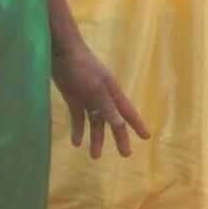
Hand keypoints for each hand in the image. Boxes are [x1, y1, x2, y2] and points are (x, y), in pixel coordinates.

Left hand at [52, 37, 148, 159]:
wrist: (61, 52)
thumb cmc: (81, 68)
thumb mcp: (95, 89)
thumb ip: (106, 106)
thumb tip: (119, 124)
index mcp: (112, 93)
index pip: (128, 113)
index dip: (137, 125)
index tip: (146, 137)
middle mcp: (103, 97)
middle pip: (113, 121)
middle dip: (119, 137)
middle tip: (125, 154)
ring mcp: (88, 98)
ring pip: (95, 123)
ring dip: (96, 138)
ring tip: (95, 156)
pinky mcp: (74, 98)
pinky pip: (78, 118)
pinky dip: (78, 130)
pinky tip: (76, 143)